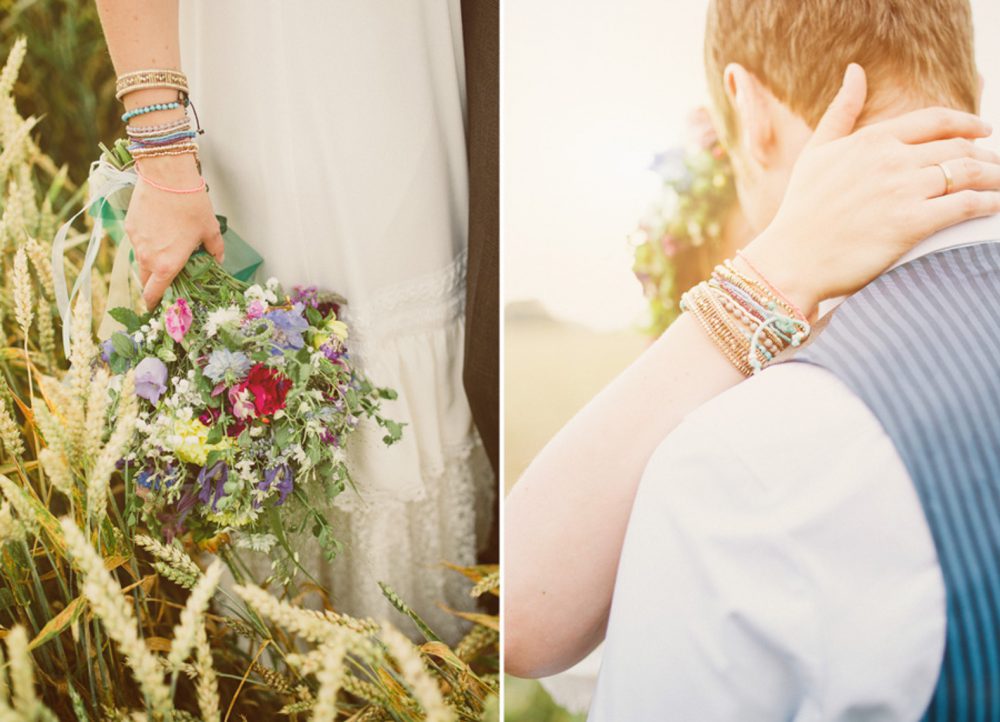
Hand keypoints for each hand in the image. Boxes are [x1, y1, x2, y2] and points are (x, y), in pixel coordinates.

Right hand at [124, 153, 223, 308]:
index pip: (153, 294)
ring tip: (166, 252)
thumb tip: (217, 261)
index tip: (157, 308)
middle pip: (145, 280)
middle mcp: (147, 258)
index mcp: (167, 265)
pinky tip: (159, 232)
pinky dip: (146, 244)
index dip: (154, 304)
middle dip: (153, 284)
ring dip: (150, 263)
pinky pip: (136, 243)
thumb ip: (214, 251)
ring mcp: (135, 242)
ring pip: (140, 261)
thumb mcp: (210, 230)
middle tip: (166, 280)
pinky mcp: (129, 227)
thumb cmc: (192, 205)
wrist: (166, 175)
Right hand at [744, 64, 999, 318]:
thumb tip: (855, 71)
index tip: (983, 131)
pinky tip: (993, 206)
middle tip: (996, 167)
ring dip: (993, 177)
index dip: (967, 123)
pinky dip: (987, 203)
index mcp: (872, 140)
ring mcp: (903, 191)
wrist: (792, 259)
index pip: (936, 120)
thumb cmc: (801, 209)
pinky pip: (965, 205)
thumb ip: (841, 112)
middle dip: (986, 156)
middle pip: (958, 148)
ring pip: (968, 173)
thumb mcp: (816, 152)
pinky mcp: (912, 223)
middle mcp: (891, 160)